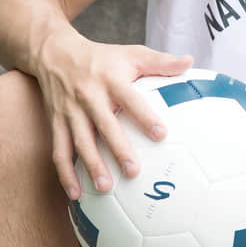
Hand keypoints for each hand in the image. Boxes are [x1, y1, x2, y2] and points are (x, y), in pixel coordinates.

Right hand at [34, 29, 192, 199]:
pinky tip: (76, 193)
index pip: (130, 99)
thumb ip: (161, 62)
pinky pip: (59, 151)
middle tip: (134, 171)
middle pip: (104, 125)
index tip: (162, 135)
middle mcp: (89, 96)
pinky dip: (65, 173)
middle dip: (118, 149)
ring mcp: (71, 111)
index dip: (145, 117)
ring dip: (91, 165)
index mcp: (111, 79)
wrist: (55, 53)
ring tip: (105, 187)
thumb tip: (190, 62)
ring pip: (80, 141)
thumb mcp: (131, 53)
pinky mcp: (57, 122)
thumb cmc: (102, 57)